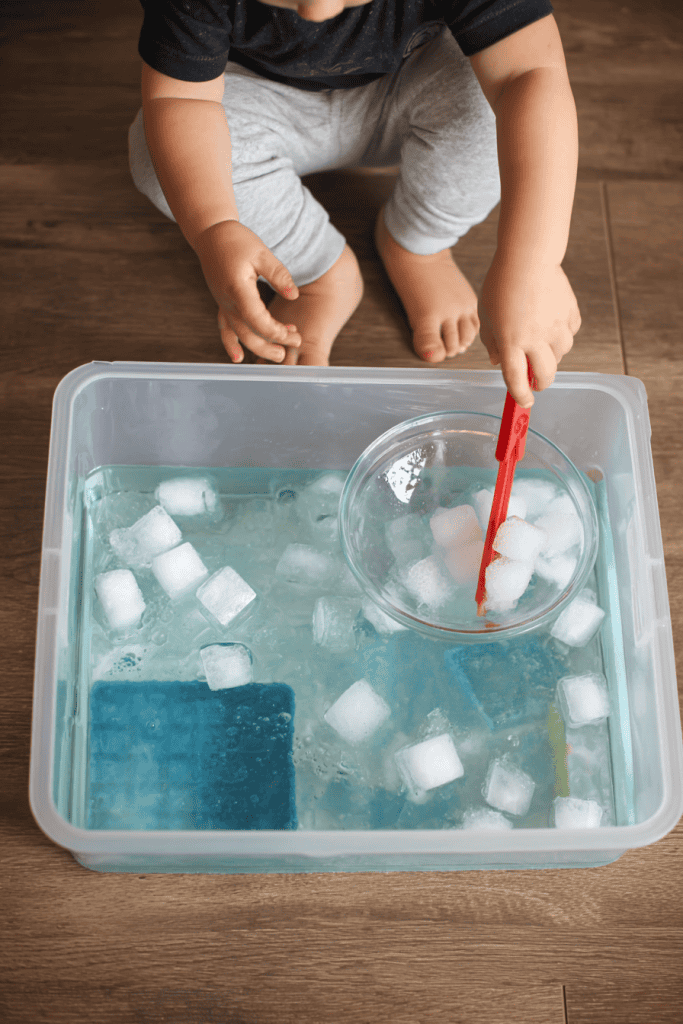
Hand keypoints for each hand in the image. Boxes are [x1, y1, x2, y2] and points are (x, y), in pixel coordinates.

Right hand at [193, 220, 301, 362]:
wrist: (211, 235)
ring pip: (238, 335)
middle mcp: (227, 301)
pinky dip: (231, 344)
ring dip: (258, 347)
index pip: (257, 319)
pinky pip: (224, 329)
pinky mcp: (222, 305)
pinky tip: (238, 358)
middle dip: (272, 344)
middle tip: (294, 345)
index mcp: (238, 288)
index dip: (276, 331)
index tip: (294, 333)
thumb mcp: (262, 253)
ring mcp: (223, 305)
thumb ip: (278, 275)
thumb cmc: (237, 241)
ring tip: (279, 355)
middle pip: (248, 333)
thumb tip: (293, 296)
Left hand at [478, 253, 580, 406]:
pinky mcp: (570, 313)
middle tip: (535, 381)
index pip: (516, 379)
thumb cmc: (501, 284)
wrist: (528, 256)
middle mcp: (535, 338)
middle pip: (545, 375)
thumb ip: (492, 342)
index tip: (525, 402)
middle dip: (540, 383)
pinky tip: (551, 323)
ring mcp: (555, 326)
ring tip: (540, 343)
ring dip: (551, 356)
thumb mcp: (486, 315)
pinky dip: (562, 334)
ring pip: (560, 355)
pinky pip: (570, 333)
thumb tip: (499, 362)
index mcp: (511, 341)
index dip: (521, 396)